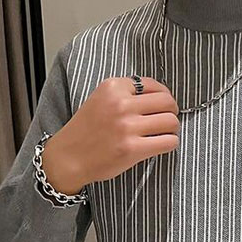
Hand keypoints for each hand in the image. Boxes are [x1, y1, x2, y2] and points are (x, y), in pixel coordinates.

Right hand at [40, 76, 179, 194]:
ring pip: (171, 122)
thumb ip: (126, 94)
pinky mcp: (132, 149)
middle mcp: (121, 104)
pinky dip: (170, 143)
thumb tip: (161, 97)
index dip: (163, 96)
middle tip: (167, 121)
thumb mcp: (101, 100)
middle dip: (172, 112)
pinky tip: (161, 145)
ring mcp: (127, 127)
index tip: (161, 106)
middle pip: (167, 102)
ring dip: (172, 129)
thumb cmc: (87, 130)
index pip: (153, 85)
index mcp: (113, 87)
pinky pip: (168, 142)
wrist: (69, 156)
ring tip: (164, 134)